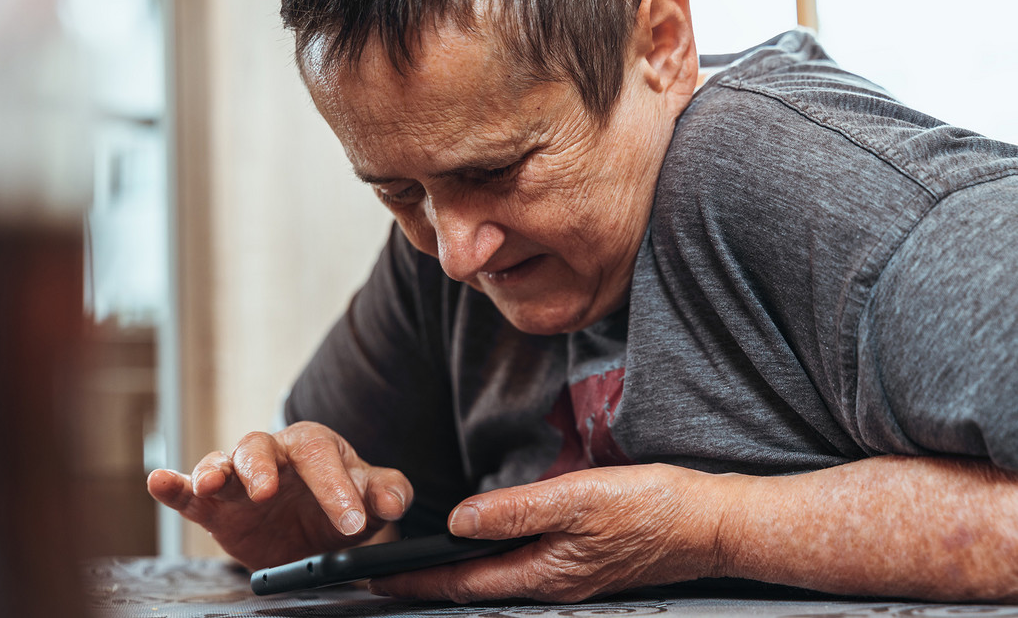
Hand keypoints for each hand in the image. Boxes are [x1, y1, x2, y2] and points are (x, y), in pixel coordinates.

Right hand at [147, 421, 413, 569]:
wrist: (316, 531)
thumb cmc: (343, 501)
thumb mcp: (370, 500)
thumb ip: (387, 493)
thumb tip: (395, 501)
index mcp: (315, 446)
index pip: (321, 455)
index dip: (335, 486)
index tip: (351, 520)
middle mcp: (274, 455)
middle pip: (261, 447)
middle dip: (262, 467)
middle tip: (268, 492)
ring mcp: (241, 479)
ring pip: (224, 462)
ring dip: (214, 470)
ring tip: (210, 483)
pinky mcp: (216, 507)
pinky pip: (189, 493)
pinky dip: (173, 485)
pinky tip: (159, 482)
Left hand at [369, 464, 729, 602]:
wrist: (712, 523)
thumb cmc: (654, 509)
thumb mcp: (579, 499)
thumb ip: (517, 510)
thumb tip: (460, 520)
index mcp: (545, 573)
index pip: (464, 584)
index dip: (417, 584)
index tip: (376, 581)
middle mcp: (553, 584)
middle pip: (477, 588)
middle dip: (430, 584)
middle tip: (387, 576)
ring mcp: (571, 578)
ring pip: (500, 579)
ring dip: (459, 574)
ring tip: (425, 563)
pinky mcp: (586, 565)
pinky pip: (525, 566)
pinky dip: (494, 560)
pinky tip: (490, 546)